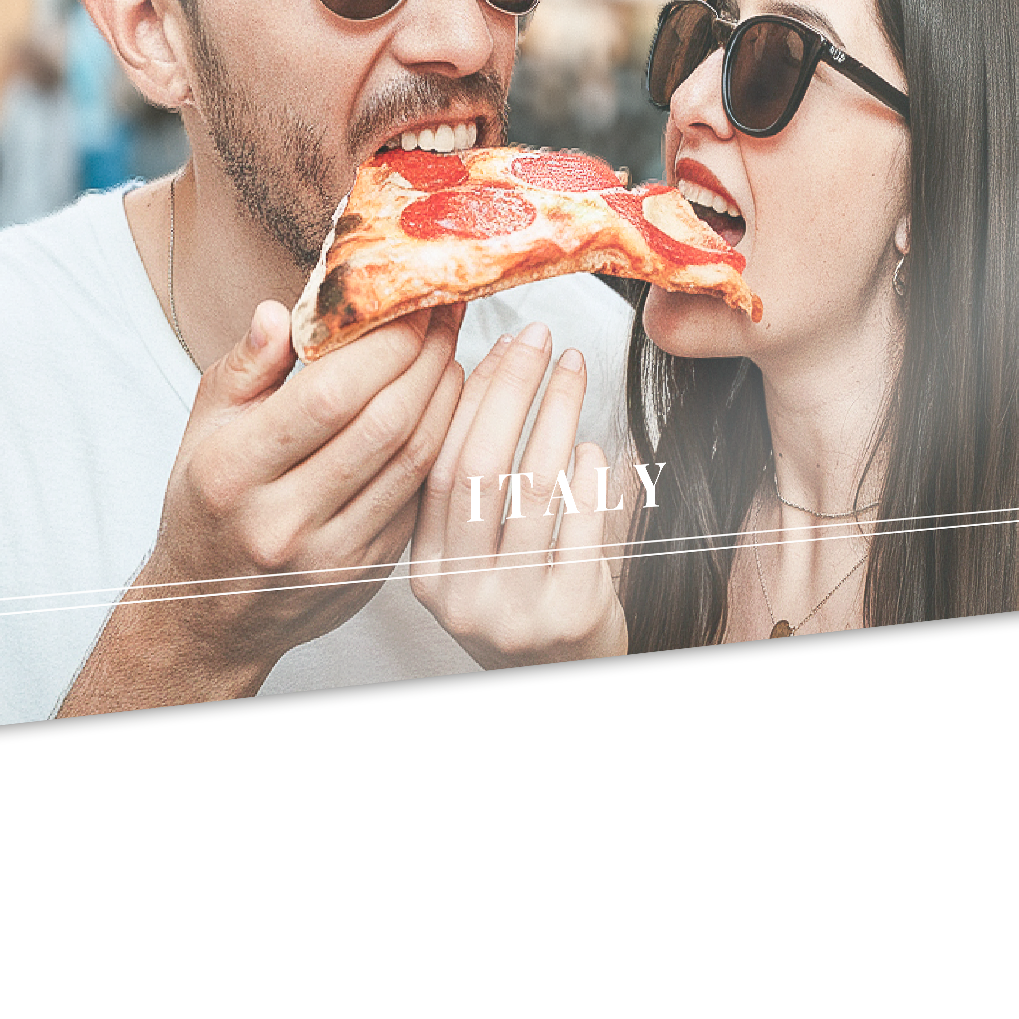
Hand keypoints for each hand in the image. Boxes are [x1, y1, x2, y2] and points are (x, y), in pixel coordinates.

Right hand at [59, 298, 465, 714]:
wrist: (207, 614)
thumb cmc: (207, 503)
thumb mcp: (203, 427)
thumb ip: (245, 366)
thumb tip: (281, 312)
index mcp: (233, 471)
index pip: (328, 395)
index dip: (381, 344)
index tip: (407, 301)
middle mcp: (282, 520)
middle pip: (382, 423)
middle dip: (425, 358)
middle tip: (444, 312)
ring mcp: (330, 554)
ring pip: (413, 459)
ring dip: (444, 395)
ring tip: (451, 349)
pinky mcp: (366, 572)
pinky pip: (418, 495)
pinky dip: (442, 441)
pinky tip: (446, 405)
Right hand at [409, 322, 628, 667]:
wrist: (565, 683)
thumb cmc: (523, 602)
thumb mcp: (473, 559)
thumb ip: (467, 491)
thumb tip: (486, 371)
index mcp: (425, 571)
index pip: (435, 465)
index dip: (467, 397)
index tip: (495, 344)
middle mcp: (461, 593)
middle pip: (481, 465)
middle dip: (512, 387)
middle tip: (539, 335)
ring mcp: (516, 608)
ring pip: (535, 484)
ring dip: (559, 412)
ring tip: (574, 369)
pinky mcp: (573, 615)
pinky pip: (583, 519)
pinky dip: (590, 471)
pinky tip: (594, 448)